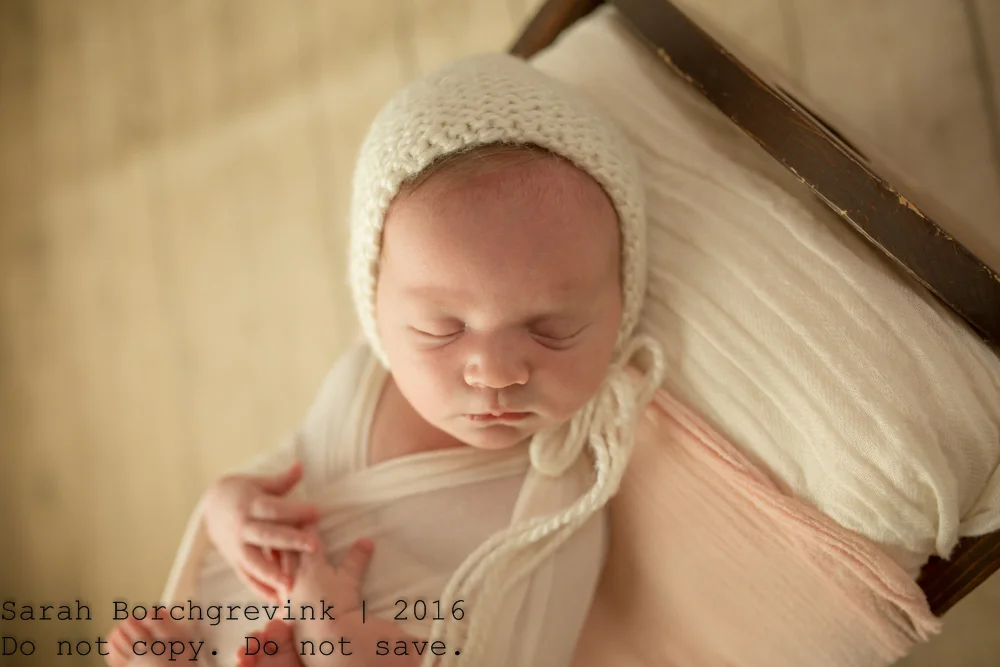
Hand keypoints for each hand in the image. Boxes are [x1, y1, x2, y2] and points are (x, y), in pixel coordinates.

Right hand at [203, 460, 319, 600]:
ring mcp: (236, 546)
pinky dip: (260, 589)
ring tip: (291, 584)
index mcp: (249, 505)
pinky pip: (246, 577)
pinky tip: (277, 599)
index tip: (317, 512)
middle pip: (267, 535)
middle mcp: (242, 527)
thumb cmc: (241, 491)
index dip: (295, 510)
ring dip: (272, 574)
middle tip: (314, 546)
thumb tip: (301, 466)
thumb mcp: (258, 482)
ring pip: (253, 561)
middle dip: (290, 541)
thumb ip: (281, 481)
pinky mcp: (233, 560)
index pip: (274, 509)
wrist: (210, 506)